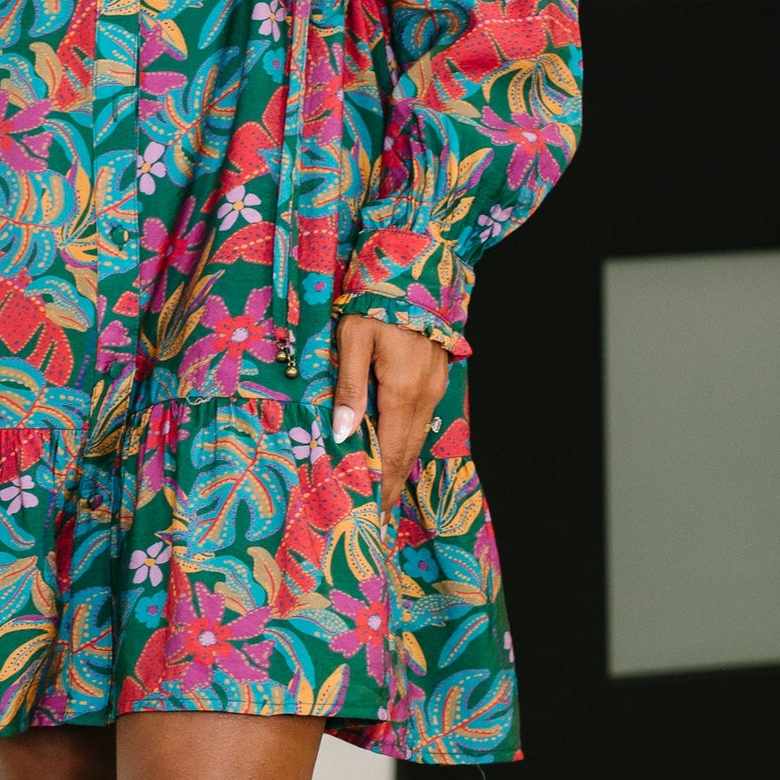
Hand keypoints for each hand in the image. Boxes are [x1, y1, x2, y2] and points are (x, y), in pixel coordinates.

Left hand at [332, 315, 449, 518]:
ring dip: (402, 464)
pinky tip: (396, 449)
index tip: (374, 510)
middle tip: (379, 511)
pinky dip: (408, 440)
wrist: (415, 268)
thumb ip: (349, 387)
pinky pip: (421, 419)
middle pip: (408, 450)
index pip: (393, 451)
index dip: (384, 483)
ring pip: (417, 436)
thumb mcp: (352, 339)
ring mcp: (434, 386)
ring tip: (386, 489)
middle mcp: (425, 394)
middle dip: (393, 482)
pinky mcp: (437, 376)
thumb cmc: (376, 301)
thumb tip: (342, 433)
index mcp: (402, 390)